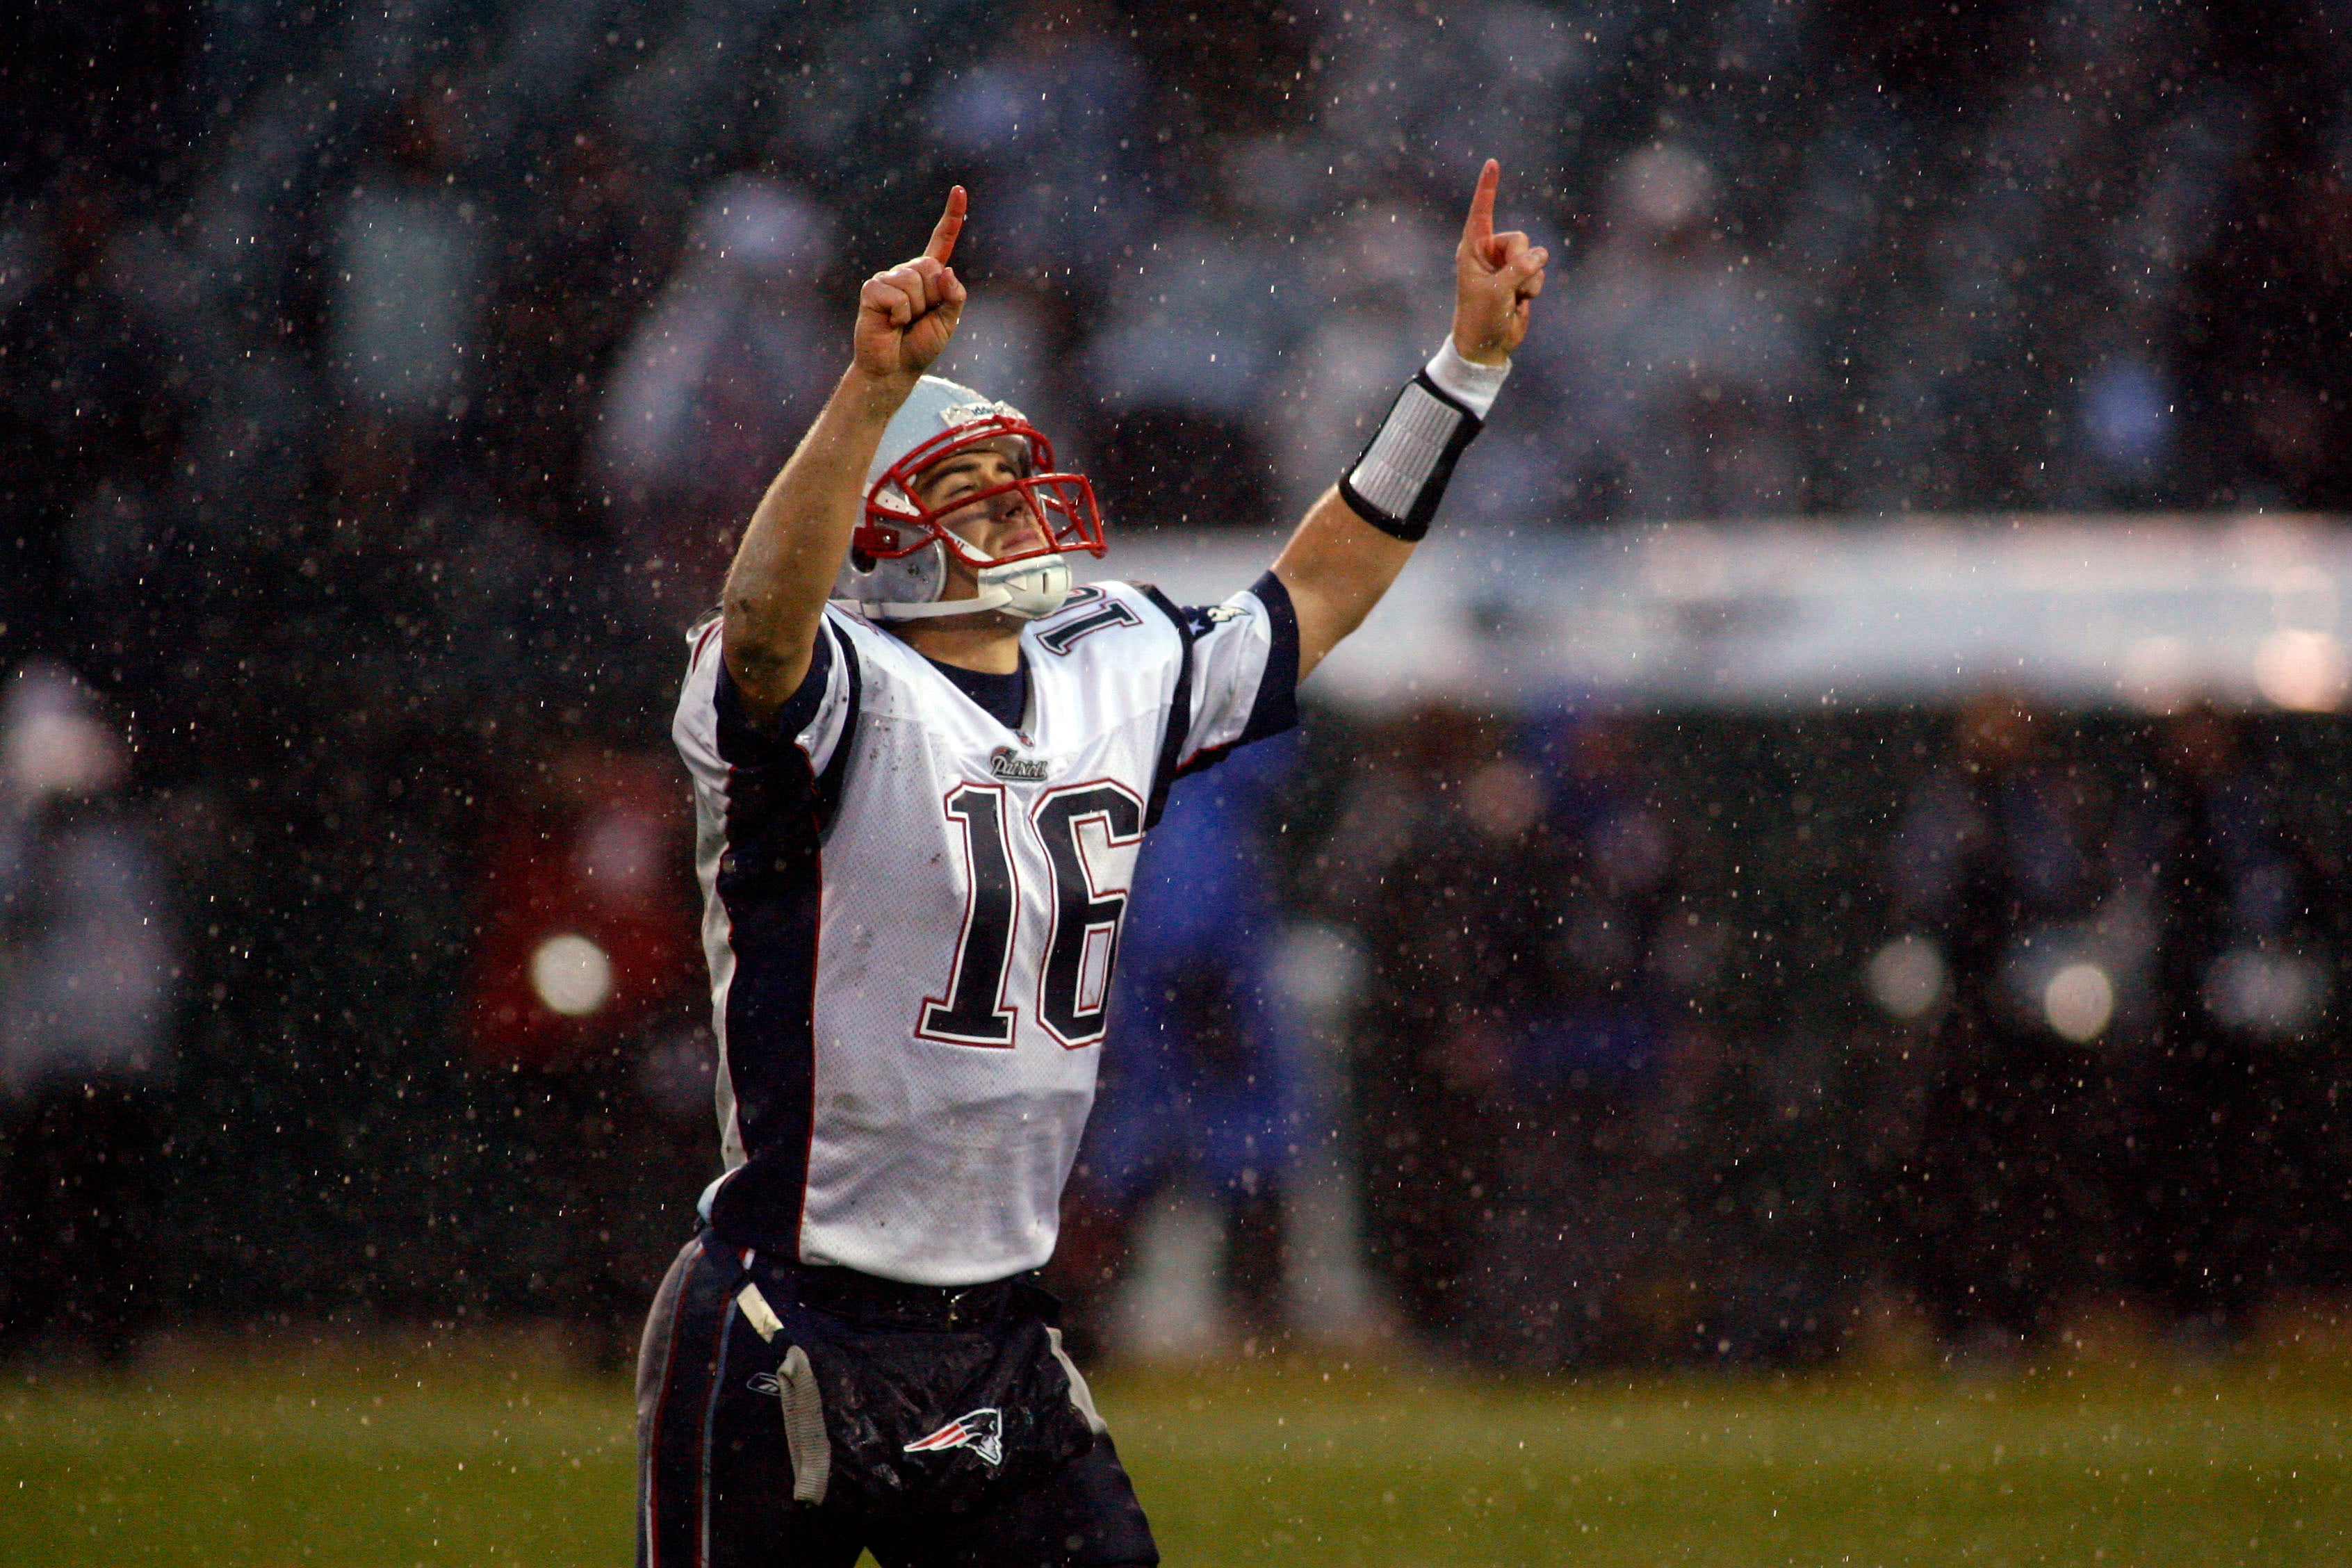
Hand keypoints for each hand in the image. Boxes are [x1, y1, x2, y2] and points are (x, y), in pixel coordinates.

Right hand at [854, 187, 968, 381]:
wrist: (894, 369)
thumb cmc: (920, 346)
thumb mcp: (948, 322)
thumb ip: (953, 296)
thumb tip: (946, 271)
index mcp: (929, 277)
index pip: (941, 241)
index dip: (952, 216)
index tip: (959, 190)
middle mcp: (908, 272)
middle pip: (930, 267)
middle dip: (932, 297)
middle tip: (920, 318)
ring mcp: (888, 279)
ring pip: (914, 281)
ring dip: (916, 309)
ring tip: (904, 322)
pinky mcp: (872, 289)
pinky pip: (896, 295)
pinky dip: (900, 314)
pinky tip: (891, 323)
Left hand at [1451, 160, 1547, 365]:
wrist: (1487, 345)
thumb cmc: (1480, 318)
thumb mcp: (1496, 292)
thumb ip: (1518, 270)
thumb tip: (1540, 256)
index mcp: (1472, 249)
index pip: (1482, 212)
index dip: (1488, 187)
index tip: (1492, 162)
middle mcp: (1490, 252)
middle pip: (1520, 239)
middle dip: (1520, 263)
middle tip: (1508, 285)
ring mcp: (1508, 264)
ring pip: (1535, 255)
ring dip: (1529, 279)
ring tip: (1513, 297)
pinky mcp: (1523, 277)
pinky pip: (1540, 271)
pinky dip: (1534, 287)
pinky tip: (1520, 301)